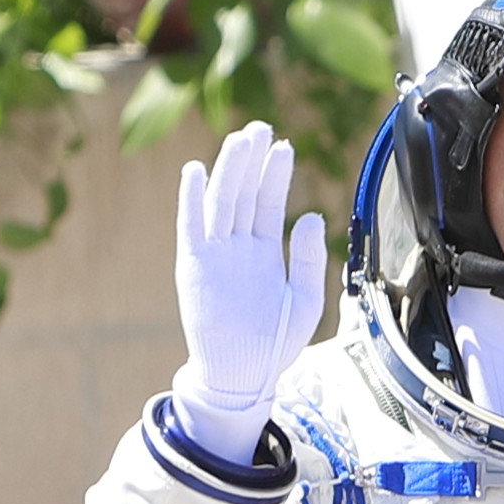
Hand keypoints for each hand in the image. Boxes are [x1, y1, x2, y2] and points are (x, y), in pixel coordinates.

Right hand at [171, 118, 327, 421]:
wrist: (243, 376)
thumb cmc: (274, 342)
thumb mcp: (305, 298)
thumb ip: (309, 258)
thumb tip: (313, 215)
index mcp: (263, 252)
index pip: (268, 202)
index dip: (275, 174)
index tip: (285, 145)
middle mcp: (237, 247)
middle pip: (243, 194)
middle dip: (251, 161)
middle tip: (261, 127)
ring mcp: (214, 255)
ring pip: (220, 203)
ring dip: (228, 170)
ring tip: (241, 139)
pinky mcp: (193, 268)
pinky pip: (190, 228)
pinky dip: (190, 199)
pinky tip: (194, 170)